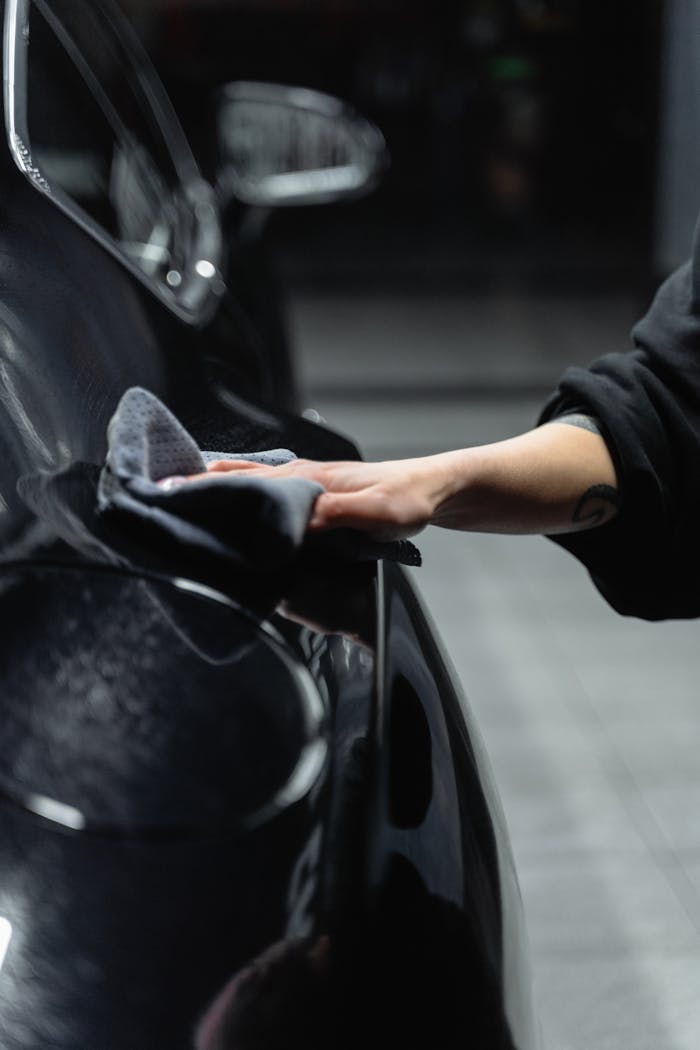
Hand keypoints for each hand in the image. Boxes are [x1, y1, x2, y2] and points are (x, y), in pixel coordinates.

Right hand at [176, 455, 455, 539]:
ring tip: (174, 499)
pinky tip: (226, 506)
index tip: (165, 495)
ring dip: (211, 487)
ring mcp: (303, 484)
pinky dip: (235, 492)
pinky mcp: (312, 495)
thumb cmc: (409, 500)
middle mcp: (297, 477)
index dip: (203, 488)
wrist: (435, 488)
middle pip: (233, 475)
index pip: (243, 481)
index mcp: (306, 480)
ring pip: (244, 480)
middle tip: (153, 498)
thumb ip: (337, 515)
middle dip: (194, 485)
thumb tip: (292, 521)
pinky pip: (262, 490)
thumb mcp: (379, 513)